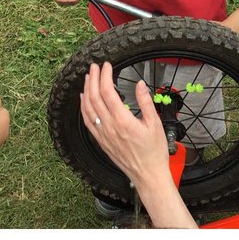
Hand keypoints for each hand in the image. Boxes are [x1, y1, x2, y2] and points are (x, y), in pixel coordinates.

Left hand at [80, 61, 168, 181]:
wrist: (147, 174)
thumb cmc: (154, 151)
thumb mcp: (155, 123)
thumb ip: (146, 102)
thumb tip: (139, 84)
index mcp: (123, 121)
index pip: (108, 93)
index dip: (105, 76)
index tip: (107, 65)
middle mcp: (109, 127)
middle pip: (94, 98)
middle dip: (92, 79)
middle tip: (94, 66)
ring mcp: (103, 135)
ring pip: (87, 109)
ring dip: (86, 91)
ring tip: (87, 78)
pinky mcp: (101, 141)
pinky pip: (87, 122)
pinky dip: (83, 108)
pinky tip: (84, 100)